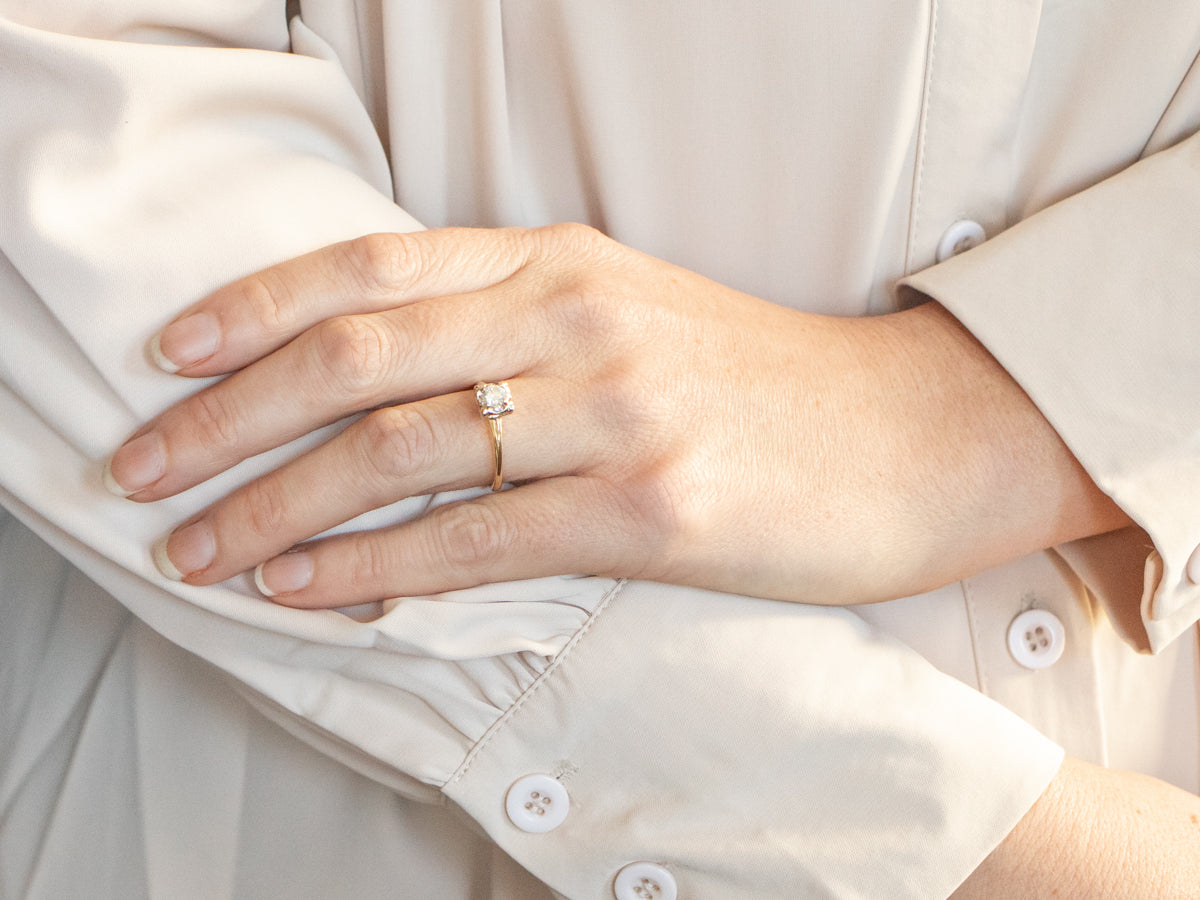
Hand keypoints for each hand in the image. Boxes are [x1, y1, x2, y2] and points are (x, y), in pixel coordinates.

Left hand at [105, 224, 1125, 607]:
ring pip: (398, 453)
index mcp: (565, 259)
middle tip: (142, 466)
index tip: (169, 356)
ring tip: (200, 547)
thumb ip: (517, 321)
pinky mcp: (652, 510)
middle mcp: (579, 319)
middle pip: (358, 356)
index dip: (254, 308)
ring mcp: (615, 412)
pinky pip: (475, 540)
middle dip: (227, 418)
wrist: (913, 434)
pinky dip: (372, 569)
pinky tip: (305, 589)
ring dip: (277, 506)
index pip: (373, 265)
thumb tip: (389, 377)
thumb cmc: (765, 384)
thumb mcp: (633, 313)